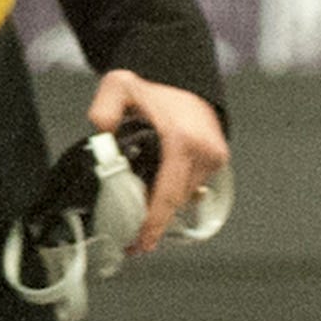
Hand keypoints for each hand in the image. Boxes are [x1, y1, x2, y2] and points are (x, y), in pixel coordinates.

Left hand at [87, 68, 227, 255]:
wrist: (185, 77)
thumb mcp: (120, 86)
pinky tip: (158, 189)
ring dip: (164, 202)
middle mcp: (204, 152)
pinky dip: (174, 189)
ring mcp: (214, 157)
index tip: (140, 243)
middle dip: (153, 217)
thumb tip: (102, 136)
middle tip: (129, 234)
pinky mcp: (218, 158)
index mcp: (183, 141)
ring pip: (184, 195)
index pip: (168, 194)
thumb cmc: (154, 88)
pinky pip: (192, 185)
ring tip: (140, 206)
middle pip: (175, 200)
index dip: (154, 223)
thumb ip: (105, 110)